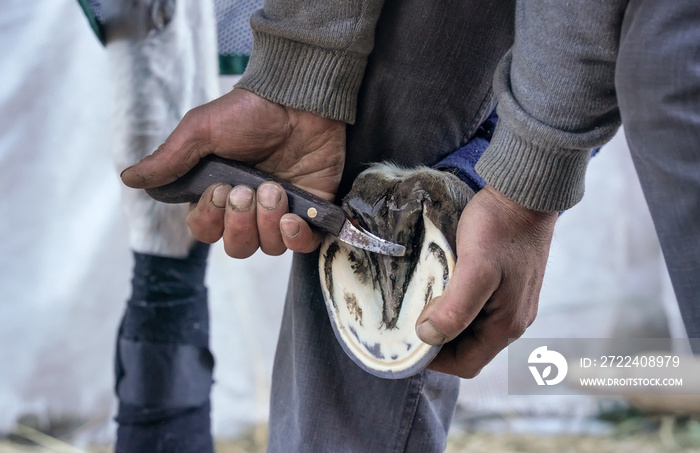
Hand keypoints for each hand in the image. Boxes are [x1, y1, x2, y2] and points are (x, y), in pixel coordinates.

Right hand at [121, 88, 345, 256]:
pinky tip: (292, 218)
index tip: (220, 190)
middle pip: (237, 247)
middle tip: (247, 190)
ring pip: (268, 248)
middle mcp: (250, 207)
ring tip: (275, 190)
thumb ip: (169, 160)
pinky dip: (296, 239)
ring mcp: (282, 210)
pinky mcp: (311, 210)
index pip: (206, 231)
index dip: (212, 220)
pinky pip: (302, 246)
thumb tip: (128, 179)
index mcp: (220, 193)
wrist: (299, 100)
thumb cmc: (249, 112)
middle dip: (240, 224)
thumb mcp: (201, 131)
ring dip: (268, 223)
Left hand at [415, 185, 557, 377]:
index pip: (467, 364)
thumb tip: (428, 336)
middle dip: (438, 341)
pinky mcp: (507, 285)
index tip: (407, 343)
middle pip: (469, 348)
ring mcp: (511, 302)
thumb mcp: (476, 268)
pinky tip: (439, 288)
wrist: (526, 192)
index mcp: (507, 324)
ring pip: (471, 328)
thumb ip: (456, 308)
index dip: (436, 361)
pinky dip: (455, 306)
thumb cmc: (500, 227)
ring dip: (445, 322)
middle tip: (407, 322)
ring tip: (418, 304)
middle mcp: (513, 319)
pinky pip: (477, 308)